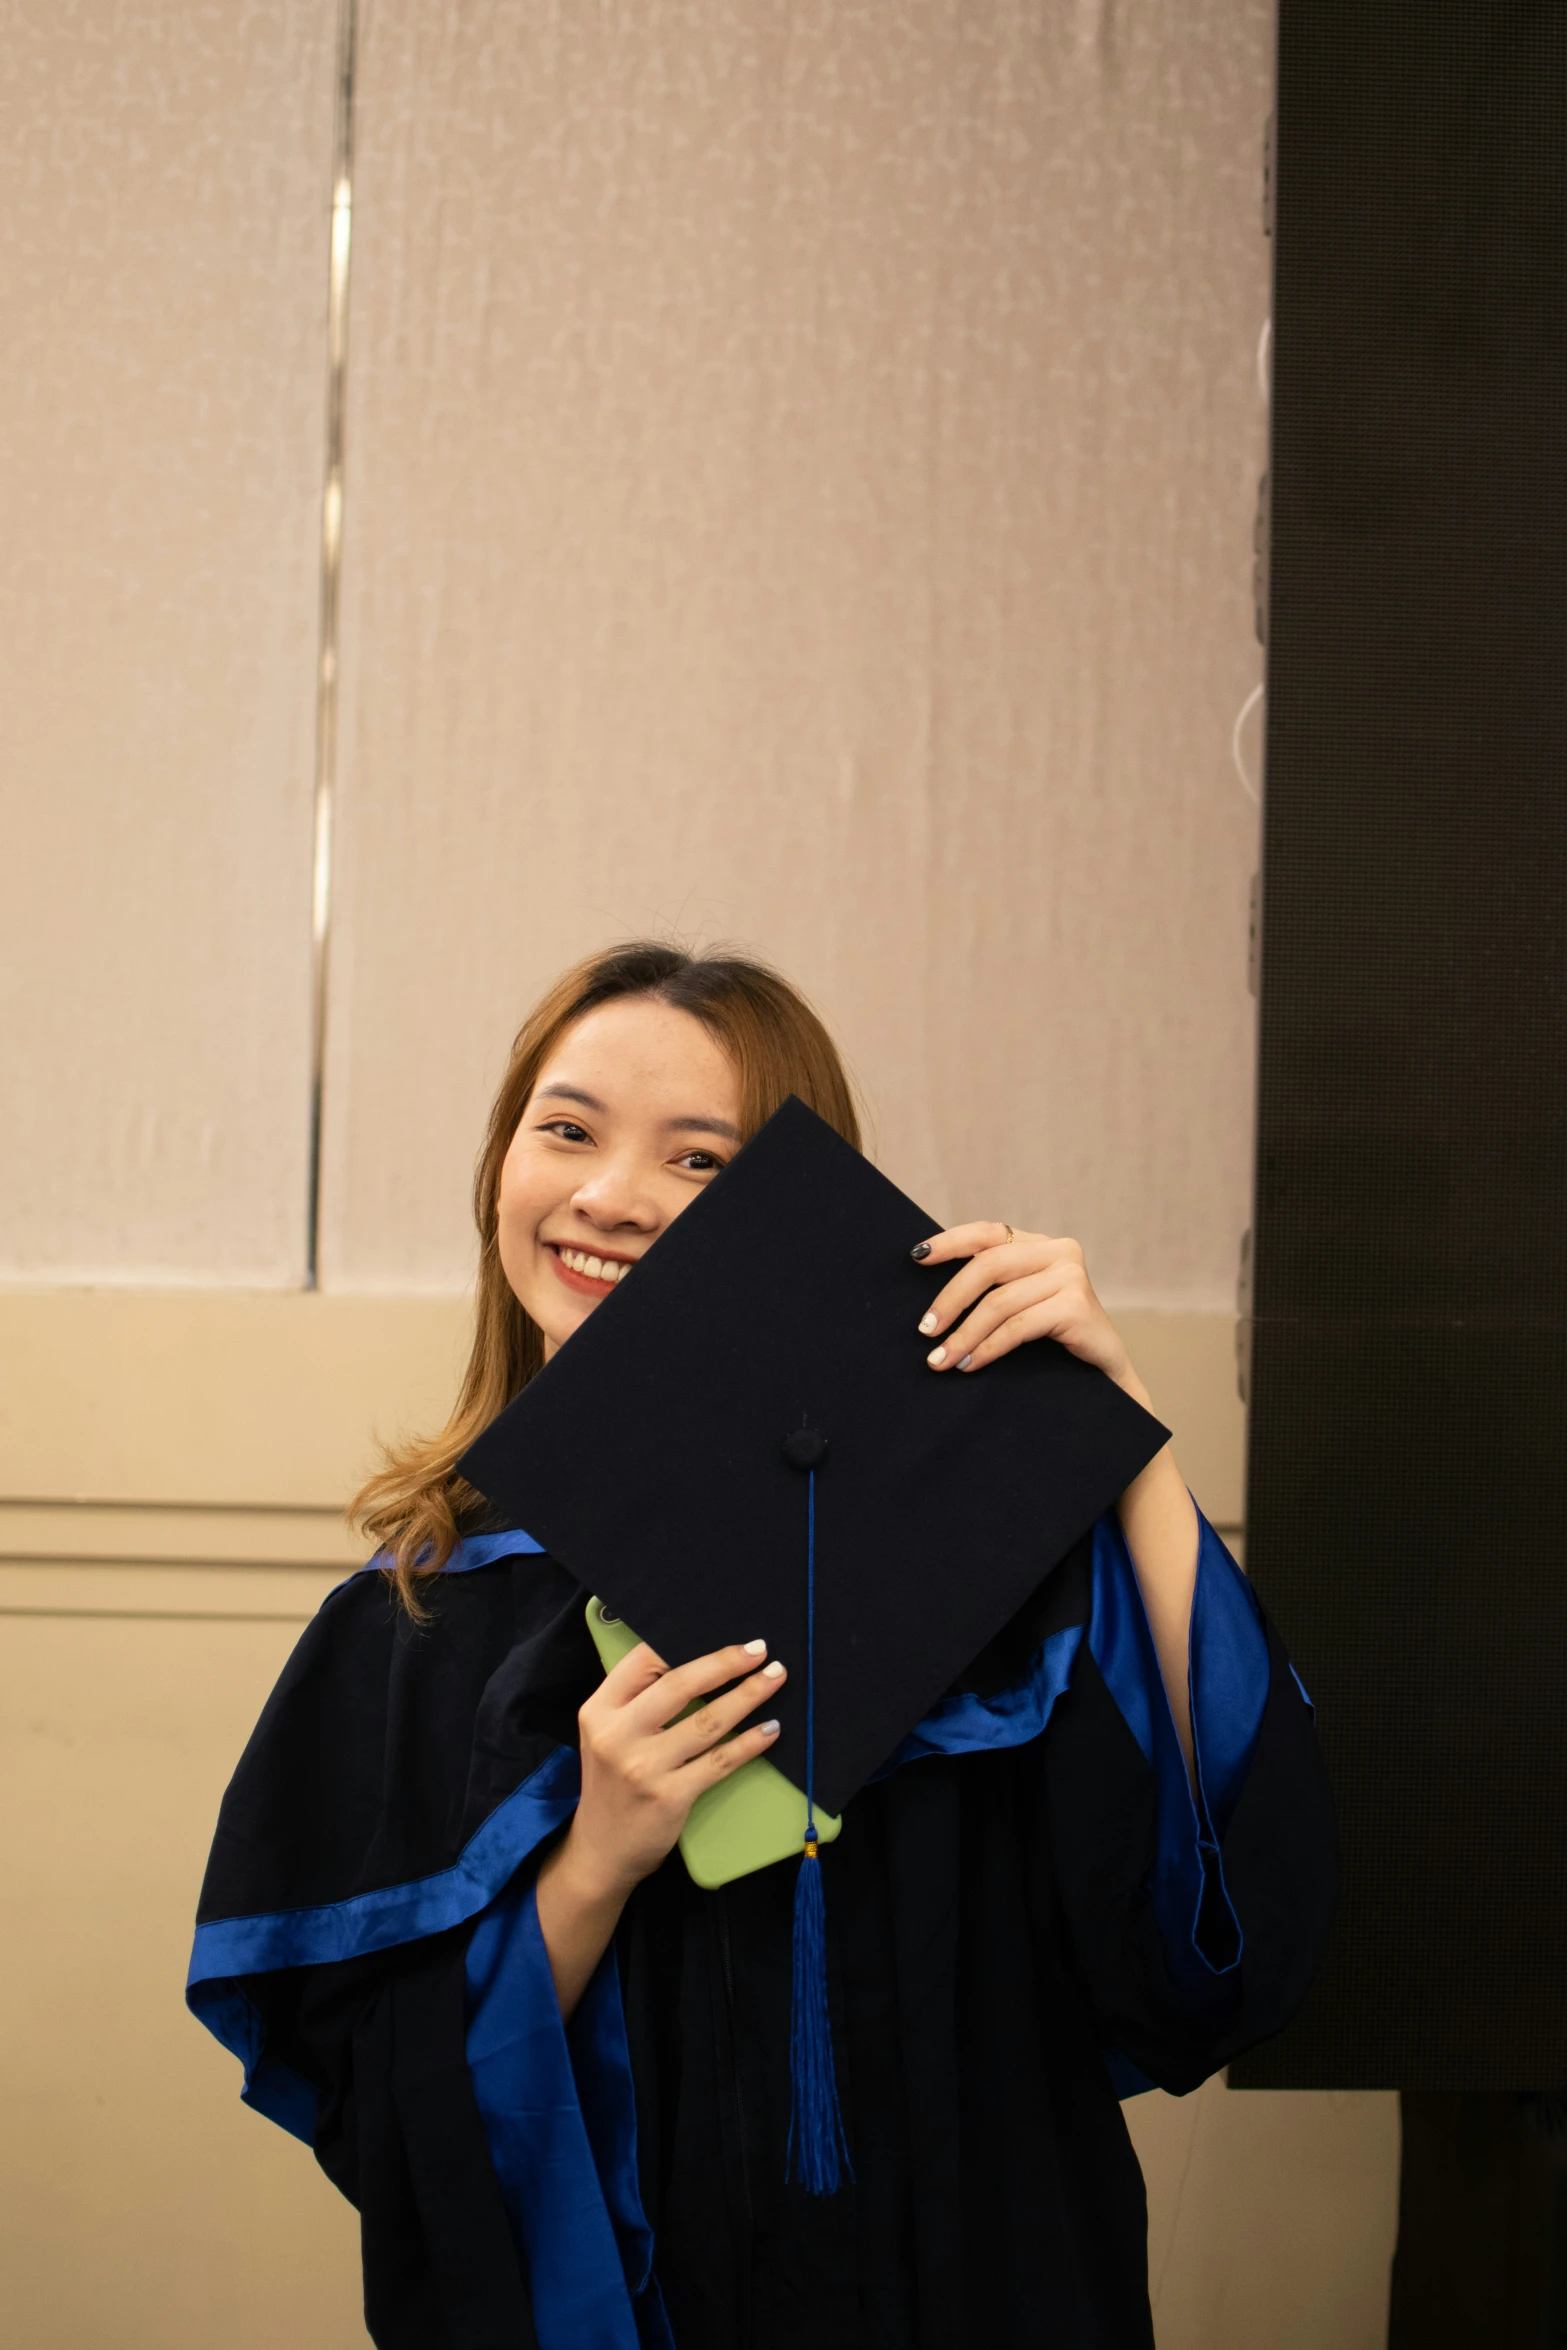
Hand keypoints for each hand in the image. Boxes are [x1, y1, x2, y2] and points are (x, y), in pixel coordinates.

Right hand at [565, 1636, 786, 1899]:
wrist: (602, 1851)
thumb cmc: (612, 1783)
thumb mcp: (606, 1734)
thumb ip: (636, 1700)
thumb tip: (696, 1661)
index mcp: (600, 1710)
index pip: (642, 1661)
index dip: (681, 1642)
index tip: (719, 1635)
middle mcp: (618, 1734)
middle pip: (680, 1685)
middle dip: (726, 1663)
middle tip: (761, 1649)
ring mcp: (644, 1767)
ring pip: (707, 1721)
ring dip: (748, 1696)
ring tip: (775, 1678)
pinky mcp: (670, 1796)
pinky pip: (719, 1761)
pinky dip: (749, 1743)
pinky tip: (771, 1729)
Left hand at [914, 1221, 1145, 1400]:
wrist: (1108, 1379)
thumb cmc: (1057, 1343)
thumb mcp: (1024, 1303)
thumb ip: (995, 1287)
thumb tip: (934, 1299)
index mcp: (1042, 1245)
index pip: (988, 1232)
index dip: (950, 1241)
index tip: (916, 1257)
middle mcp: (1061, 1251)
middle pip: (989, 1265)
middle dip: (950, 1299)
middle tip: (925, 1330)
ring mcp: (1072, 1277)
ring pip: (1000, 1301)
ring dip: (964, 1334)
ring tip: (941, 1359)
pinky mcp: (1077, 1306)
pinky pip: (1017, 1326)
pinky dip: (988, 1347)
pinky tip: (970, 1364)